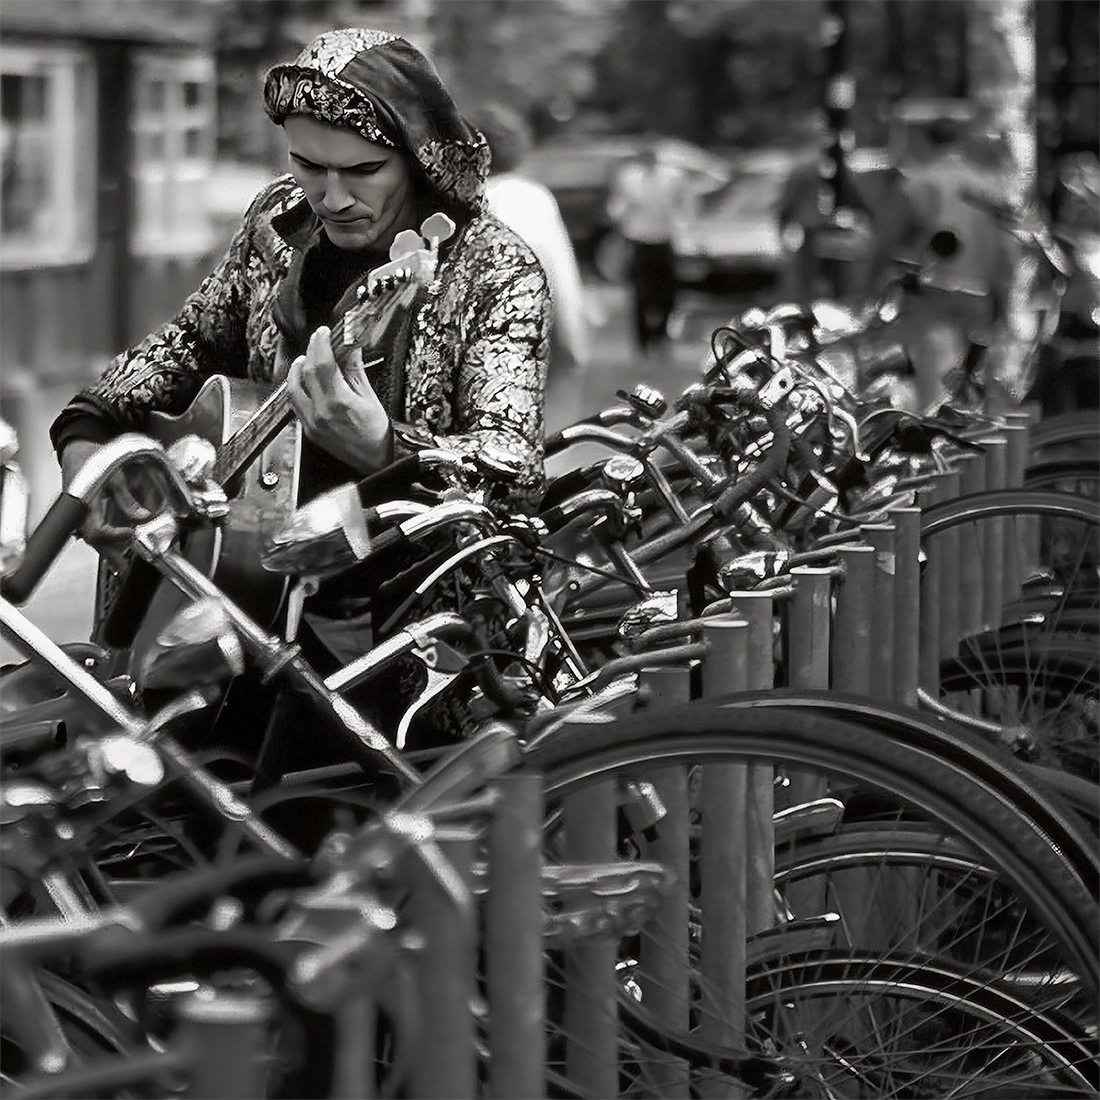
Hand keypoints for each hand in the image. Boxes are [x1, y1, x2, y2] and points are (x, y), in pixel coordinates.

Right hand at [60, 440, 150, 558]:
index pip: (97, 532)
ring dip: (111, 551)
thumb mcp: (114, 474)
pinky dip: (109, 541)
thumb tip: (141, 515)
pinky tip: (121, 545)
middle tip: (127, 567)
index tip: (132, 534)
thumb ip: (127, 497)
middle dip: (113, 556)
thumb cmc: (90, 459)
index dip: (116, 536)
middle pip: (96, 543)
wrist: (77, 451)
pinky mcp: (86, 515)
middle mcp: (81, 515)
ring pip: (96, 541)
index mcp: (85, 506)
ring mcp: (82, 516)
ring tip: (126, 563)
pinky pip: (95, 533)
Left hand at [287, 326, 392, 474]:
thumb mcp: (370, 398)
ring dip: (297, 370)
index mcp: (339, 401)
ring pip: (293, 388)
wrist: (375, 463)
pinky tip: (304, 382)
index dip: (321, 343)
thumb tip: (350, 349)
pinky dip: (296, 388)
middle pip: (306, 372)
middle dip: (310, 351)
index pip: (322, 363)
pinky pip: (295, 404)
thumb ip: (356, 371)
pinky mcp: (309, 430)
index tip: (324, 333)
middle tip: (317, 341)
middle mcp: (321, 411)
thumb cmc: (377, 435)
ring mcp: (312, 422)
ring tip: (305, 359)